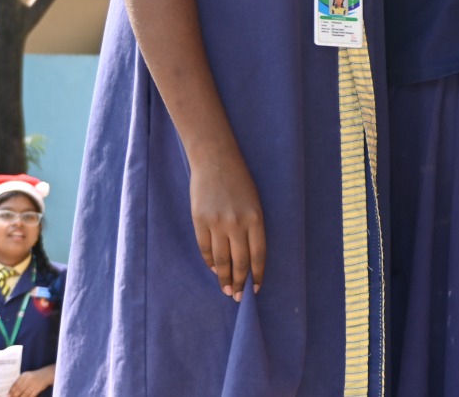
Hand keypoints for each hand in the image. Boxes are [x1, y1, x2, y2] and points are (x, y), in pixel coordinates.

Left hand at [10, 366, 53, 396]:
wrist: (47, 374)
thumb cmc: (33, 376)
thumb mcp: (26, 376)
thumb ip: (19, 382)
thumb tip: (10, 392)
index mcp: (24, 375)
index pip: (16, 384)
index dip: (11, 391)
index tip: (7, 395)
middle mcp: (29, 379)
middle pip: (19, 390)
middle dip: (14, 396)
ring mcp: (34, 384)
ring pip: (25, 394)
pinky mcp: (39, 388)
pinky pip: (31, 395)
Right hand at [189, 145, 265, 299]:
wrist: (216, 161)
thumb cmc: (240, 182)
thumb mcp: (254, 202)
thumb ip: (252, 228)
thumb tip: (245, 257)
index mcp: (256, 218)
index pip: (258, 255)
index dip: (257, 274)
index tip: (256, 289)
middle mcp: (237, 223)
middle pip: (239, 261)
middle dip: (240, 282)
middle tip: (238, 297)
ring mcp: (217, 223)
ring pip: (221, 260)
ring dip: (224, 278)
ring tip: (226, 290)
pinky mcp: (200, 221)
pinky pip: (205, 248)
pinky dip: (210, 262)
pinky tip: (214, 270)